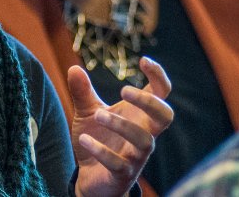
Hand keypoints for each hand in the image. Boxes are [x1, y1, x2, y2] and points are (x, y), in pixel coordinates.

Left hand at [69, 57, 173, 196]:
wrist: (90, 177)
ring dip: (121, 125)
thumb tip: (74, 68)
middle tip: (123, 91)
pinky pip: (119, 164)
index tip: (144, 60)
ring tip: (98, 115)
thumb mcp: (87, 113)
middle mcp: (144, 134)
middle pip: (165, 116)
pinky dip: (102, 150)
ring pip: (144, 140)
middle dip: (149, 102)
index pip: (161, 93)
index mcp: (140, 115)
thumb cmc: (98, 138)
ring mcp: (136, 156)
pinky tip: (84, 139)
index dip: (159, 76)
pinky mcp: (122, 174)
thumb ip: (82, 92)